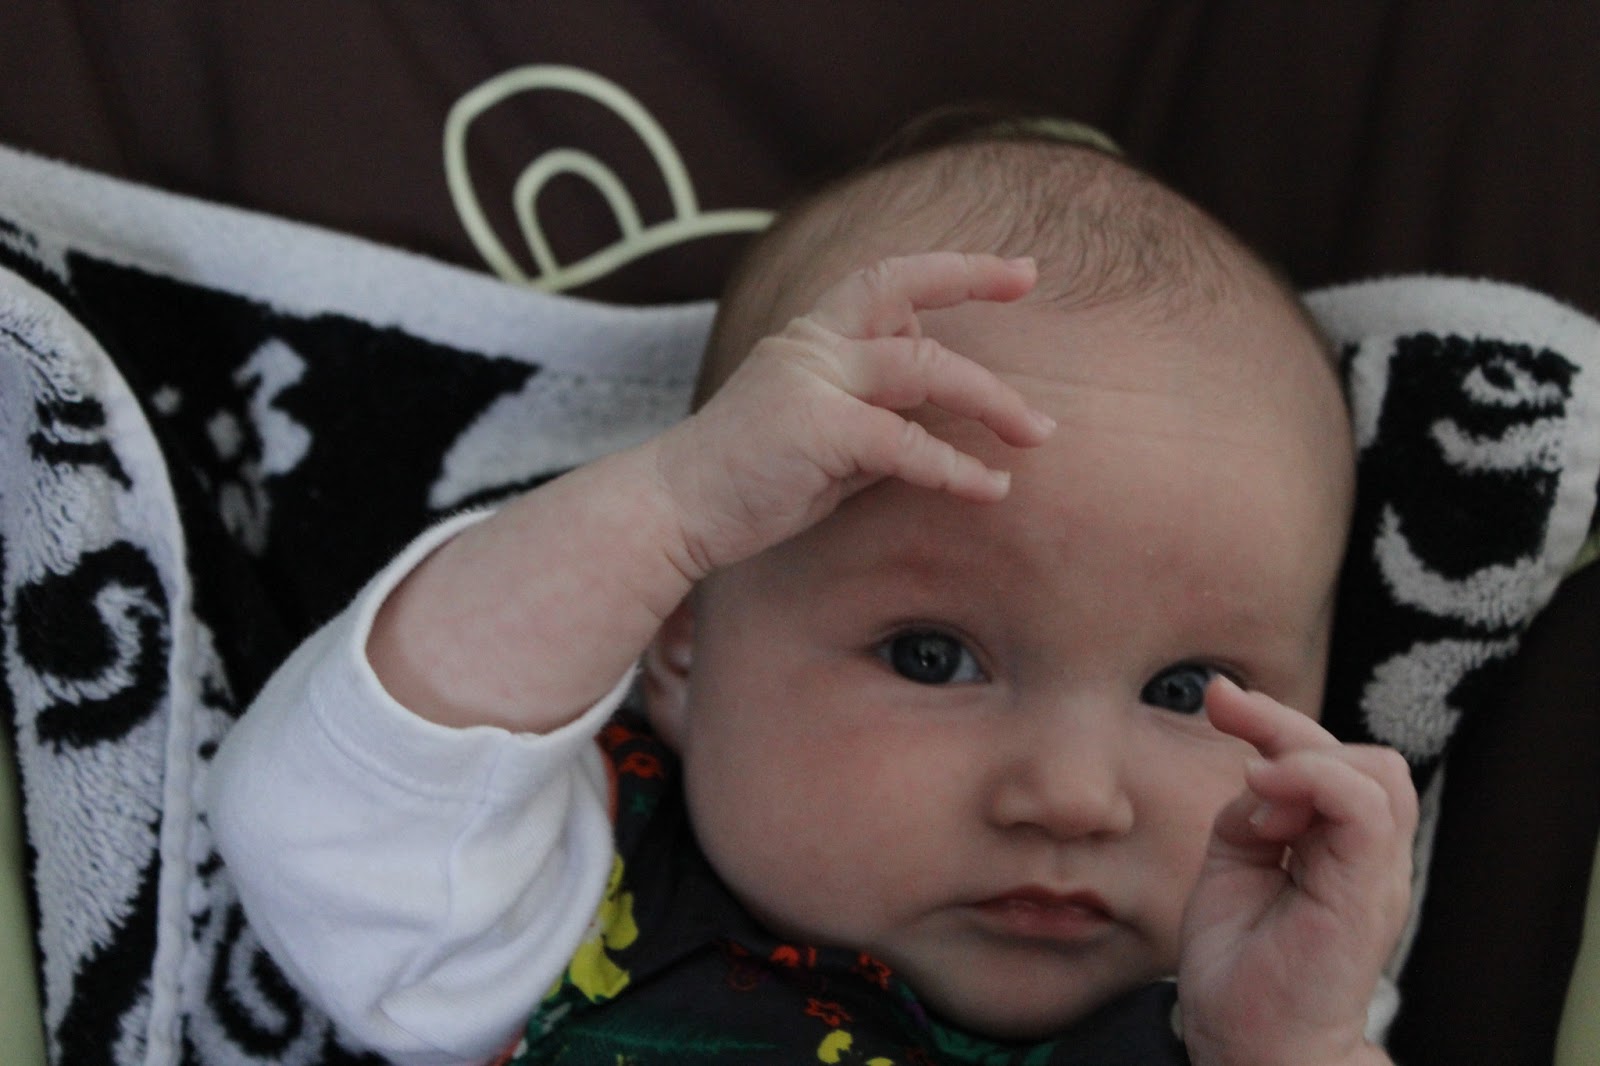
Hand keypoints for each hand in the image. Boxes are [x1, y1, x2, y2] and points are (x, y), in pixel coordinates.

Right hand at [652, 252, 1055, 580]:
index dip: (952, 268)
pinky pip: (905, 442)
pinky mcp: (815, 429)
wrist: (675, 510)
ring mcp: (811, 381)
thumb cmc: (752, 480)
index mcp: (812, 338)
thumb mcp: (826, 436)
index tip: (1015, 270)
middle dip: (972, 278)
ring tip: (1036, 433)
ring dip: (989, 398)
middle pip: (902, 291)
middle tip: (1029, 280)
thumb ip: (877, 416)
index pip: (886, 279)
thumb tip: (937, 424)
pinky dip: (954, 467)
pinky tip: (989, 487)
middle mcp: (812, 345)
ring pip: (921, 366)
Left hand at [1178, 678, 1415, 1065]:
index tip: (1217, 698)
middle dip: (1289, 723)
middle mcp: (1368, 858)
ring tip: (1253, 787)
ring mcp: (1374, 877)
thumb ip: (1250, 814)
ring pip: (1377, 772)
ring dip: (1302, 755)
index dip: (1277, 722)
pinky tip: (1263, 795)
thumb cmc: (1244, 967)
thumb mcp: (1233, 866)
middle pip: (1361, 755)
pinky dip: (1315, 781)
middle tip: (1228, 718)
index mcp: (1341, 849)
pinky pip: (1367, 809)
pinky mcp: (1364, 895)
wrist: (1253, 1047)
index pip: (1334, 760)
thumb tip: (1257, 769)